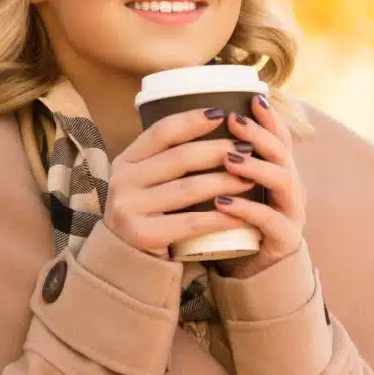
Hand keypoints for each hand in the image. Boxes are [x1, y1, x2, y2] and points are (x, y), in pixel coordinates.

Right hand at [103, 108, 255, 259]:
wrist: (126, 261)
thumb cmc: (149, 214)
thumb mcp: (146, 181)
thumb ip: (167, 158)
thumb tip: (214, 122)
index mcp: (125, 161)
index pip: (161, 132)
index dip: (192, 120)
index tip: (222, 113)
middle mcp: (122, 181)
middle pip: (180, 158)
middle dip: (218, 151)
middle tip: (247, 150)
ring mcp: (130, 208)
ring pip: (188, 189)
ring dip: (225, 182)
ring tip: (250, 179)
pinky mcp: (143, 235)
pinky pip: (190, 222)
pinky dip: (219, 218)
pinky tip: (240, 215)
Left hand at [213, 94, 305, 277]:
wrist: (252, 275)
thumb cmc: (237, 228)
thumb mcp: (232, 191)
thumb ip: (224, 166)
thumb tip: (191, 131)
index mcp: (281, 174)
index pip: (280, 139)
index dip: (269, 118)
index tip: (252, 99)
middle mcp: (292, 189)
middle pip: (283, 153)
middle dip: (258, 134)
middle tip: (232, 121)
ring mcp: (292, 214)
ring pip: (283, 181)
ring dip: (254, 167)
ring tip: (228, 159)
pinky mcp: (285, 240)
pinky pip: (270, 220)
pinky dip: (246, 208)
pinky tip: (223, 203)